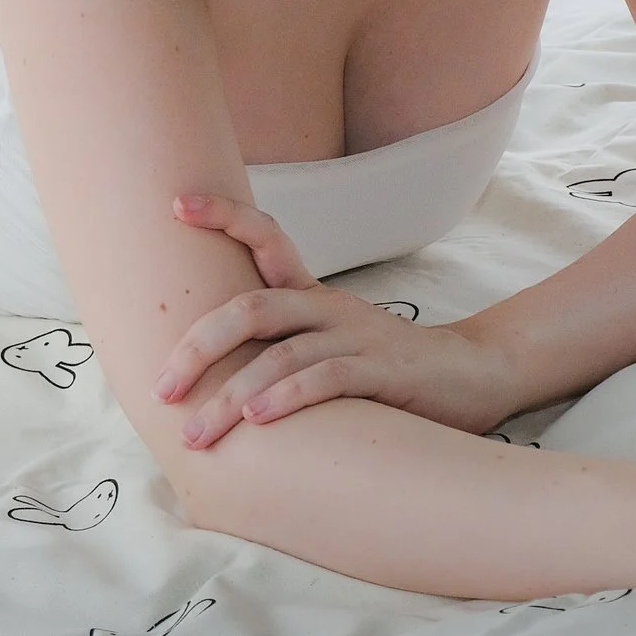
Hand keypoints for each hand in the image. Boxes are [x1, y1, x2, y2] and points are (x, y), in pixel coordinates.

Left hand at [154, 192, 519, 446]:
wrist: (473, 375)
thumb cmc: (386, 366)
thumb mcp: (328, 341)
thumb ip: (279, 344)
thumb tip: (206, 369)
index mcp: (312, 294)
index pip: (266, 237)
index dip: (224, 215)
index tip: (175, 203)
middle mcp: (329, 308)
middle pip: (252, 307)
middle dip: (198, 346)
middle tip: (162, 388)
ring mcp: (357, 337)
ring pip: (282, 354)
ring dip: (233, 395)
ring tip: (197, 431)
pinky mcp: (384, 372)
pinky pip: (328, 377)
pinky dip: (289, 396)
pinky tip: (259, 419)